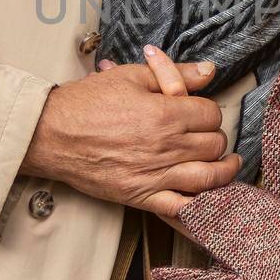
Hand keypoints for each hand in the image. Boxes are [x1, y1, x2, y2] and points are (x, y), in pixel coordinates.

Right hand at [21, 45, 238, 232]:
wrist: (51, 134)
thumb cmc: (87, 102)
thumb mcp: (131, 76)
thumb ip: (175, 74)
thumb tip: (209, 70)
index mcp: (166, 114)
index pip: (211, 114)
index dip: (209, 111)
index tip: (200, 113)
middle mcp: (166, 147)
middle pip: (214, 144)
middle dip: (216, 137)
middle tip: (209, 135)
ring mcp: (155, 175)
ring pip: (208, 177)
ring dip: (223, 171)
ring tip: (228, 165)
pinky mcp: (141, 196)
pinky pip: (181, 209)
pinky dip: (200, 207)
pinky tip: (209, 200)